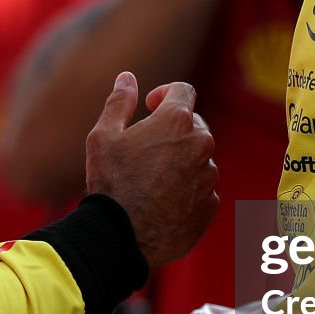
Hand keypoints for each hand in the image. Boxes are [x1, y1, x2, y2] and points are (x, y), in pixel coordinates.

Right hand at [84, 72, 217, 265]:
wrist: (121, 236)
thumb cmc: (110, 183)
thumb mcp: (103, 136)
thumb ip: (119, 102)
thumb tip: (127, 77)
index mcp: (176, 121)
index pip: (183, 91)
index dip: (165, 93)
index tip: (150, 106)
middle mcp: (201, 145)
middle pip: (194, 124)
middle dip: (174, 129)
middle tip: (146, 148)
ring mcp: (209, 177)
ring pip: (199, 159)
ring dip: (181, 161)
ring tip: (151, 180)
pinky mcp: (211, 205)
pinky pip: (203, 189)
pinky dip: (187, 190)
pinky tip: (162, 202)